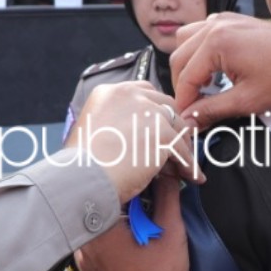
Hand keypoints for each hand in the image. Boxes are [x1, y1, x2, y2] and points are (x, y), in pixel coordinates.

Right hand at [65, 81, 200, 201]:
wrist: (81, 178)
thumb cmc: (80, 163)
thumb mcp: (92, 130)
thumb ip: (115, 123)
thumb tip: (138, 137)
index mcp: (110, 92)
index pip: (145, 93)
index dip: (155, 112)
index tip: (160, 127)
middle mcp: (130, 95)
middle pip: (166, 105)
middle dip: (172, 126)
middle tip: (176, 146)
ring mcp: (148, 112)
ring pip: (177, 126)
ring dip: (182, 146)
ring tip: (184, 164)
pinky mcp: (162, 133)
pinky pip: (182, 149)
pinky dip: (188, 164)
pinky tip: (190, 176)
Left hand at [75, 177, 187, 270]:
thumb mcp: (170, 231)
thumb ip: (168, 197)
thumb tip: (166, 177)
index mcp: (100, 226)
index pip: (115, 190)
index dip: (137, 187)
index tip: (150, 192)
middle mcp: (85, 242)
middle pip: (106, 208)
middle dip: (129, 206)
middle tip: (148, 216)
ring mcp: (84, 259)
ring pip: (101, 227)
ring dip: (120, 224)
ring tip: (141, 234)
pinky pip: (98, 247)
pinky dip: (112, 243)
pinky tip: (131, 250)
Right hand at [170, 13, 270, 127]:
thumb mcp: (247, 101)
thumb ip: (211, 111)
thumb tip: (188, 122)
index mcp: (217, 42)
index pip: (185, 77)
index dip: (183, 103)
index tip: (185, 120)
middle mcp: (216, 25)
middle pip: (179, 57)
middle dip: (183, 85)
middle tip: (193, 108)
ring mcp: (224, 19)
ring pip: (187, 42)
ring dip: (189, 66)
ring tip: (204, 88)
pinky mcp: (232, 21)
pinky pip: (202, 34)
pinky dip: (201, 53)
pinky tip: (215, 71)